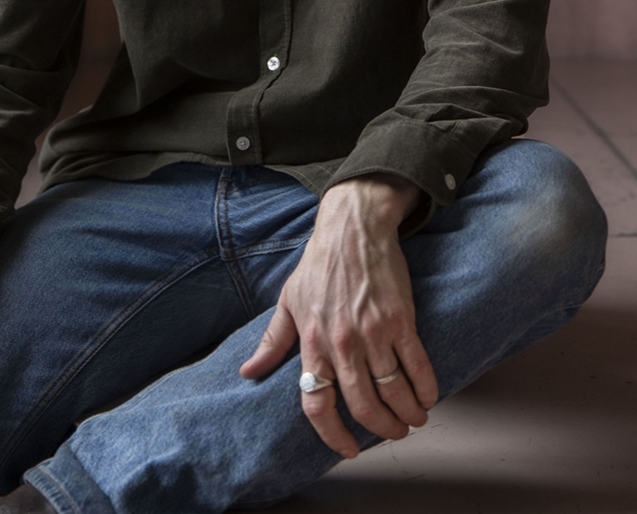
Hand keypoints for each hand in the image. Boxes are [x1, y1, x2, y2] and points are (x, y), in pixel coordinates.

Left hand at [240, 174, 437, 458]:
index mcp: (312, 342)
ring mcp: (372, 332)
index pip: (317, 403)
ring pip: (392, 391)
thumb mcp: (288, 300)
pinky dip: (425, 387)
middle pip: (362, 405)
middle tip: (392, 433)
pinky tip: (428, 396)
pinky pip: (416, 365)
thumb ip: (272, 341)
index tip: (348, 449)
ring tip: (413, 419)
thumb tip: (248, 371)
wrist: (352, 227)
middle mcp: (342, 343)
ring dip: (407, 414)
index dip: (333, 435)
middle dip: (381, 429)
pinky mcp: (399, 319)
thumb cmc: (318, 264)